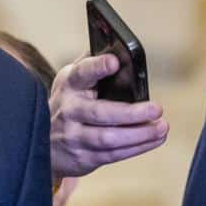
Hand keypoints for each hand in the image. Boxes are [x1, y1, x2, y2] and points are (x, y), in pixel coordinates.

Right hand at [49, 54, 167, 177]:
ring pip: (108, 138)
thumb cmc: (69, 103)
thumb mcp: (72, 81)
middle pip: (100, 113)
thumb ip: (93, 64)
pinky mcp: (83, 157)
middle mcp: (69, 111)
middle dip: (131, 113)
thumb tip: (121, 48)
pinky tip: (154, 138)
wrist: (43, 142)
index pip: (82, 74)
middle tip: (157, 108)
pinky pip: (114, 154)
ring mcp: (74, 137)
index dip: (97, 67)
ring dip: (139, 134)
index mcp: (69, 84)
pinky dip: (138, 147)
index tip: (115, 62)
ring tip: (161, 127)